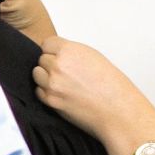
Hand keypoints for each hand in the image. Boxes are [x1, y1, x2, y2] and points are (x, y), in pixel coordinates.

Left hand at [34, 37, 154, 154]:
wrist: (117, 110)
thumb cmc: (111, 85)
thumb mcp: (93, 57)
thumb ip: (71, 53)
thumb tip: (57, 54)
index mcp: (69, 51)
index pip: (46, 44)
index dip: (53, 51)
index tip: (59, 56)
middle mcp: (58, 66)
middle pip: (41, 59)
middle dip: (50, 65)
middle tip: (66, 73)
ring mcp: (52, 84)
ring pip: (37, 74)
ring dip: (45, 78)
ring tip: (63, 83)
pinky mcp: (50, 101)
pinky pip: (38, 91)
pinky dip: (46, 92)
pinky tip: (62, 94)